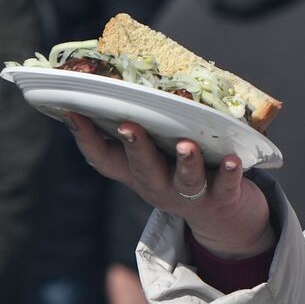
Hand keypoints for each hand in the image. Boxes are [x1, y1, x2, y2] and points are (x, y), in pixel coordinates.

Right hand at [67, 114, 274, 258]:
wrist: (225, 221)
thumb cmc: (185, 175)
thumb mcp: (158, 160)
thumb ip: (147, 133)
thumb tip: (129, 81)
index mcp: (138, 173)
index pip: (105, 159)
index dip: (86, 139)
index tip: (72, 112)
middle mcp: (160, 186)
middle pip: (143, 168)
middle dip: (135, 146)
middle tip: (128, 127)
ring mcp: (191, 196)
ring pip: (185, 180)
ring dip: (185, 161)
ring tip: (186, 145)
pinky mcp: (223, 199)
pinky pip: (226, 186)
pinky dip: (228, 172)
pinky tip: (232, 160)